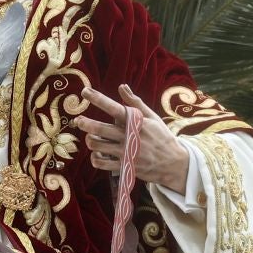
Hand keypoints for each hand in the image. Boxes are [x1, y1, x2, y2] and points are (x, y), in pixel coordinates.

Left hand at [75, 85, 191, 194]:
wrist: (174, 163)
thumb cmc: (162, 138)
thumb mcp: (152, 117)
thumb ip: (135, 102)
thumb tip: (121, 86)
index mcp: (136, 122)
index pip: (114, 108)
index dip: (98, 99)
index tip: (85, 91)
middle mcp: (129, 136)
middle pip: (100, 129)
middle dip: (85, 123)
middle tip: (78, 120)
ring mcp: (126, 152)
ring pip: (97, 146)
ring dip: (90, 141)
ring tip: (91, 138)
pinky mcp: (124, 166)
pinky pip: (101, 164)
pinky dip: (95, 159)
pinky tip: (97, 154)